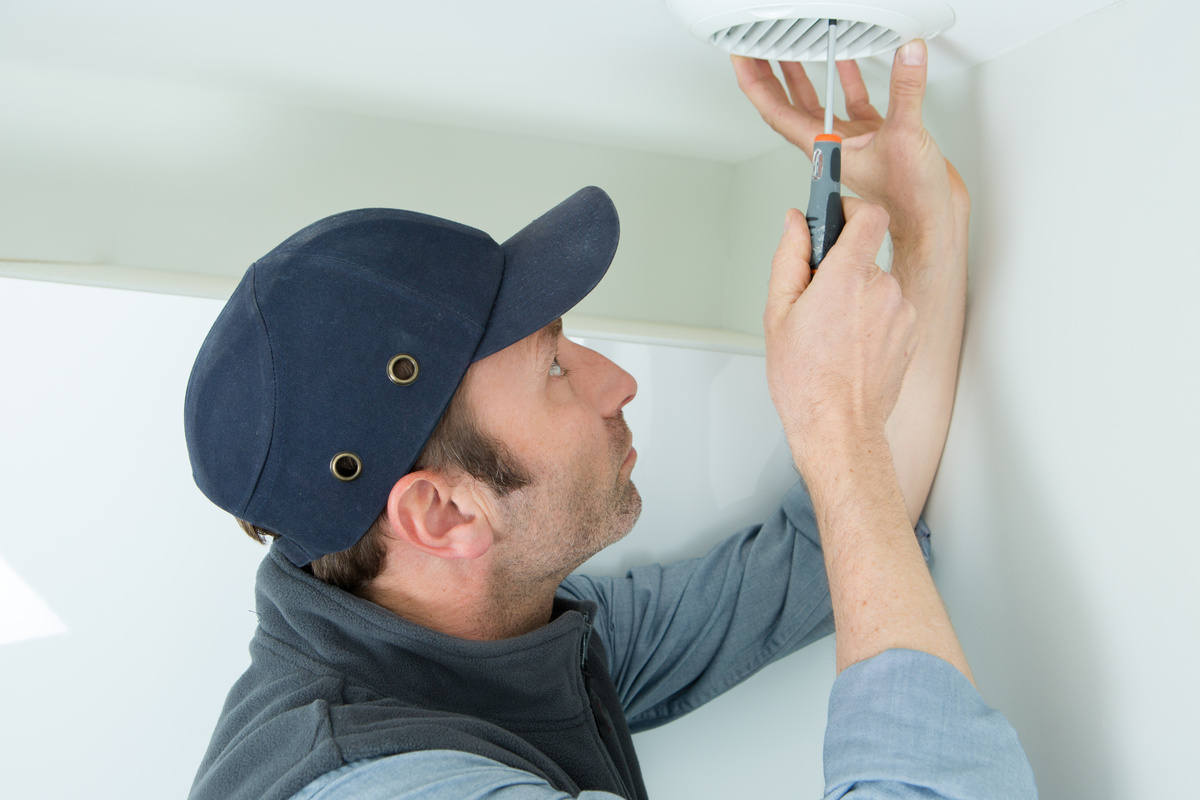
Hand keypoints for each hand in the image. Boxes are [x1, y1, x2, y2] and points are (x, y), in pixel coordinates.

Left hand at [732, 41, 967, 251]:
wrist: (931, 220)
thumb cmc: (909, 200)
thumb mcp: (904, 136)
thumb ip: (905, 91)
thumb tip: (907, 57)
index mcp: (824, 149)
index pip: (778, 111)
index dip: (757, 85)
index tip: (743, 61)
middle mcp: (833, 146)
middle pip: (790, 106)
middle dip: (770, 78)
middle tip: (756, 53)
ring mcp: (852, 143)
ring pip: (818, 105)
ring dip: (803, 79)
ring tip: (789, 53)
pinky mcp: (876, 138)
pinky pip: (852, 104)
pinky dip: (847, 82)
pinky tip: (843, 64)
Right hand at [764, 198, 917, 474]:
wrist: (838, 429)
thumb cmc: (806, 382)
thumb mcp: (778, 313)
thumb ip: (789, 258)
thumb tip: (795, 223)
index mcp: (847, 277)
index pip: (867, 215)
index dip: (850, 210)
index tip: (835, 216)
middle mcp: (883, 289)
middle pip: (866, 255)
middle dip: (841, 269)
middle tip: (815, 302)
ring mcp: (903, 312)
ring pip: (878, 285)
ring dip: (857, 298)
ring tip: (831, 334)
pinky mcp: (912, 332)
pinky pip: (890, 310)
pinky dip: (872, 320)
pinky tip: (850, 347)